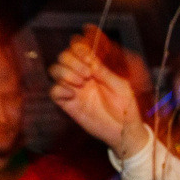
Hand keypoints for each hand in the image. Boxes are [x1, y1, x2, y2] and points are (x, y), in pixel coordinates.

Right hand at [49, 28, 148, 155]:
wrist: (123, 131)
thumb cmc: (126, 108)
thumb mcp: (120, 86)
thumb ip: (104, 71)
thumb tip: (89, 58)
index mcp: (95, 67)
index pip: (79, 48)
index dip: (79, 47)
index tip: (88, 57)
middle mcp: (82, 75)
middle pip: (64, 56)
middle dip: (72, 60)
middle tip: (88, 74)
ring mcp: (73, 88)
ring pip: (55, 70)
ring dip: (65, 72)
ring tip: (81, 83)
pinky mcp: (67, 103)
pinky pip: (53, 91)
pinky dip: (59, 89)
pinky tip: (73, 94)